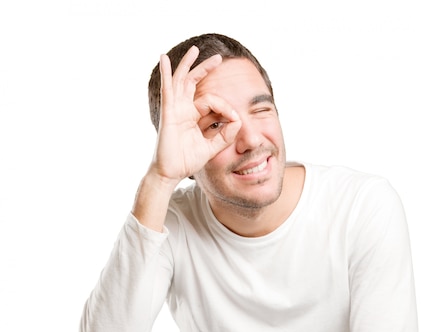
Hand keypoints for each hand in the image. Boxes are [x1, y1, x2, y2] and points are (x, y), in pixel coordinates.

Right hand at [151, 46, 240, 183]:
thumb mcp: (210, 148)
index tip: (235, 119)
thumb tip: (238, 121)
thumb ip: (224, 136)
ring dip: (188, 64)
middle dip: (205, 69)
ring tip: (194, 50)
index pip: (212, 102)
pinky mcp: (168, 112)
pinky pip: (167, 89)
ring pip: (182, 80)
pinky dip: (166, 73)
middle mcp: (183, 109)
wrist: (170, 173)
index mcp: (193, 117)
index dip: (226, 108)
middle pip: (195, 83)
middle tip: (218, 58)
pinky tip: (163, 59)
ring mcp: (175, 109)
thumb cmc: (185, 161)